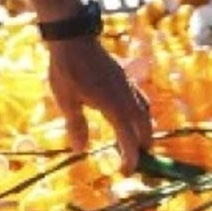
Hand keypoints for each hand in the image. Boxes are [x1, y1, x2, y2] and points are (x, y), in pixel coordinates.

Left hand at [47, 35, 151, 173]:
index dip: (130, 157)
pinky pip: (140, 98)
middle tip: (136, 159)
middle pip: (143, 125)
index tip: (126, 172)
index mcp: (113, 106)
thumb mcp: (66, 100)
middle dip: (142, 144)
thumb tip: (80, 149)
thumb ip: (76, 125)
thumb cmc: (67, 69)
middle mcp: (126, 97)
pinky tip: (132, 113)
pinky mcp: (124, 77)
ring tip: (139, 140)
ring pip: (145, 111)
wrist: (74, 39)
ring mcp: (127, 85)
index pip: (128, 138)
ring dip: (144, 128)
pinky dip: (141, 112)